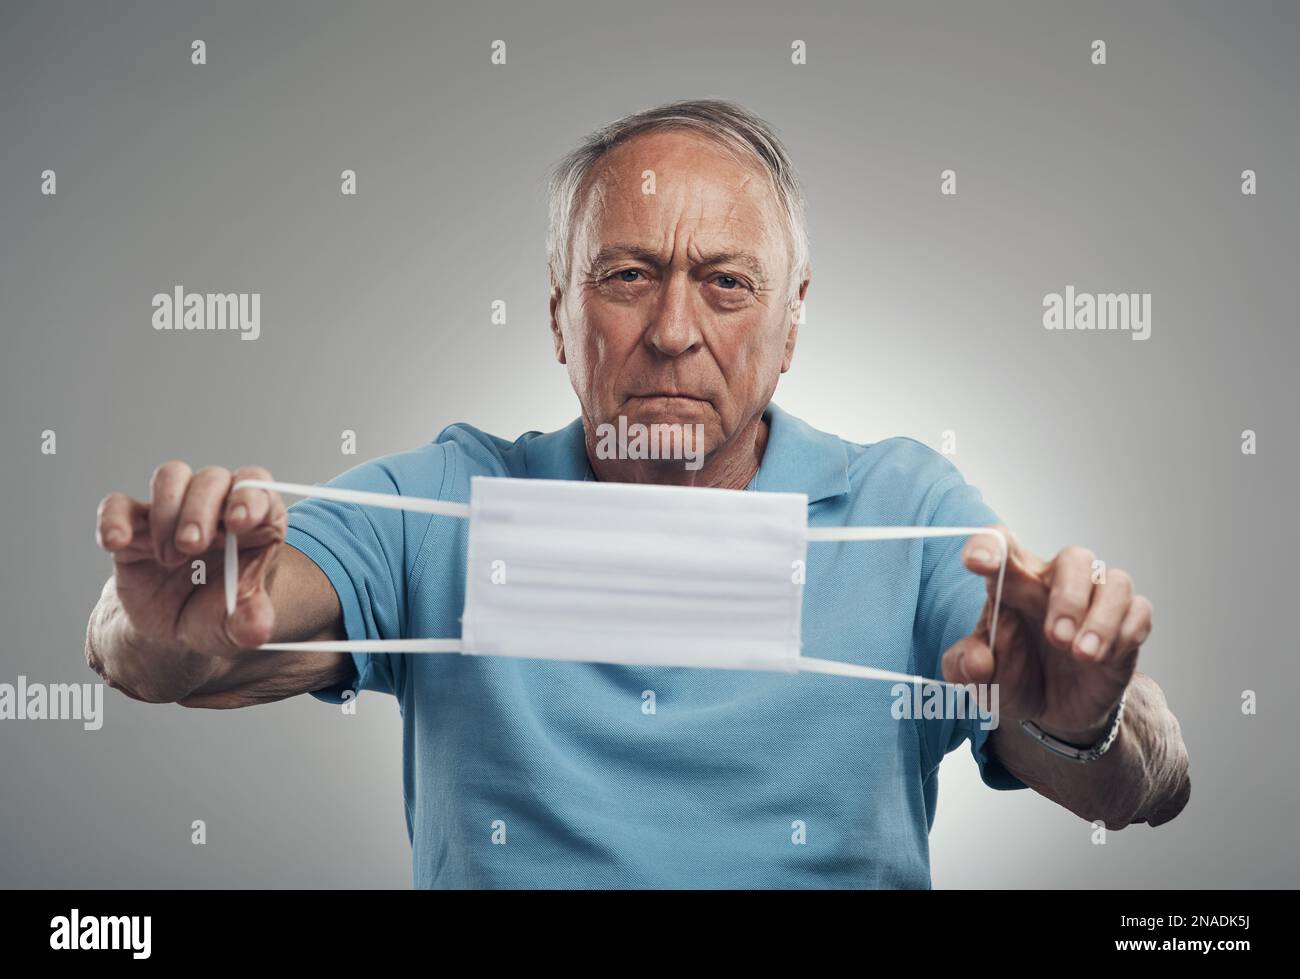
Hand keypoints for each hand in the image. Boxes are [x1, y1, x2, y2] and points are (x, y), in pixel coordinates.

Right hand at [94, 463, 286, 655]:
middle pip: (212, 479)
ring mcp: (176, 512)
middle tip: (191, 546)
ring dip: (167, 510)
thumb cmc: (218, 616)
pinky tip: (115, 543)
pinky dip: (113, 518)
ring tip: (169, 558)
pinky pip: (119, 504)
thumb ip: (250, 621)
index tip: (238, 522)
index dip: (249, 497)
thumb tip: (256, 627)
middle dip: (200, 509)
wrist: (176, 631)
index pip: (258, 488)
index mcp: (255, 523)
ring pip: (172, 476)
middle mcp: (217, 508)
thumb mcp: (237, 625)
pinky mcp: (136, 525)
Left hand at [941, 526, 1152, 743]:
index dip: (990, 545)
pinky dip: (1124, 634)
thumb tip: (979, 660)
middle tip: (1055, 637)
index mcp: (1012, 584)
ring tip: (1080, 655)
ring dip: (1100, 619)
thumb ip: (964, 666)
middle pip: (1075, 557)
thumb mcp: (979, 680)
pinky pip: (1138, 610)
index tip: (977, 563)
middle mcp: (1055, 584)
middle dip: (1068, 596)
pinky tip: (1104, 659)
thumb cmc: (1013, 678)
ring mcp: (1094, 602)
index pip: (1002, 545)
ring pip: (1114, 580)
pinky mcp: (1126, 624)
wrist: (1052, 714)